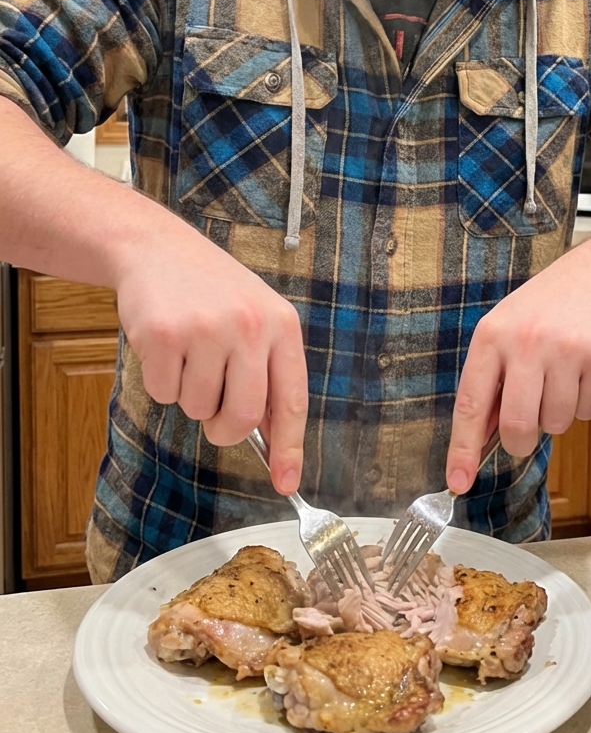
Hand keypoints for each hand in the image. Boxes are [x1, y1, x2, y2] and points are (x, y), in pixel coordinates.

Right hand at [114, 222, 307, 494]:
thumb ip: (267, 372)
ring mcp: (205, 330)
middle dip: (224, 429)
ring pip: (198, 409)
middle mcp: (249, 326)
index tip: (286, 483)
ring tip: (189, 351)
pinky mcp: (163, 335)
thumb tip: (271, 439)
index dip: (289, 449)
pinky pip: (163, 393)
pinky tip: (166, 344)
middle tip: (214, 411)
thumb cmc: (212, 291)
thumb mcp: (256, 318)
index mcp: (281, 325)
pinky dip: (161, 379)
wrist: (158, 249)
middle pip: (241, 418)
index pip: (291, 401)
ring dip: (189, 394)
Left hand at [445, 249, 590, 493]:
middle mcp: (526, 343)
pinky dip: (585, 402)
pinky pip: (589, 412)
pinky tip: (582, 371)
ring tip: (559, 378)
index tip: (459, 482)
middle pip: (520, 426)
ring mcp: (567, 350)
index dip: (463, 449)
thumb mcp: (502, 333)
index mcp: (491, 338)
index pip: (471, 404)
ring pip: (557, 423)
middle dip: (522, 440)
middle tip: (528, 424)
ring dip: (557, 414)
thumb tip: (478, 441)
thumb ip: (489, 384)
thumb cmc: (541, 311)